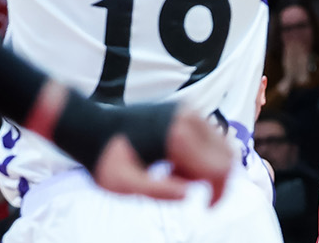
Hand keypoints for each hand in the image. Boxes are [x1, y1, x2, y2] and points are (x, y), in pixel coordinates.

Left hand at [90, 108, 233, 204]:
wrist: (91, 126)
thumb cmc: (105, 159)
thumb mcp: (125, 185)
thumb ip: (158, 192)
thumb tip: (190, 195)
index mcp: (178, 136)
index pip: (220, 168)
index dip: (218, 193)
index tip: (206, 208)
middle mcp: (188, 118)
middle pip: (227, 155)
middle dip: (215, 179)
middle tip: (189, 192)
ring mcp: (188, 111)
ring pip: (220, 145)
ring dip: (206, 166)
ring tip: (173, 174)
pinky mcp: (184, 110)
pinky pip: (208, 136)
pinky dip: (200, 154)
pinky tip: (172, 162)